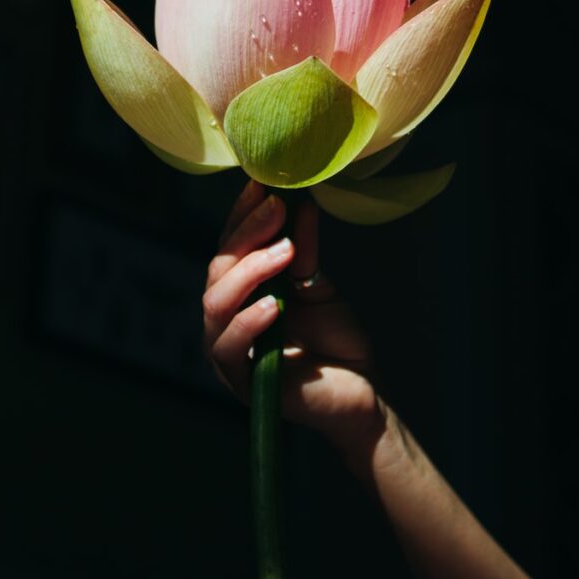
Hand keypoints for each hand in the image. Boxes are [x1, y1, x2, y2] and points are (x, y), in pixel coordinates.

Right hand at [202, 179, 385, 453]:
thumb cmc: (337, 340)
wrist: (363, 393)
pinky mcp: (241, 381)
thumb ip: (304, 251)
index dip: (241, 216)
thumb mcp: (319, 285)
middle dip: (246, 234)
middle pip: (217, 270)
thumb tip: (301, 203)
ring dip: (249, 272)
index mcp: (240, 294)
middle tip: (277, 209)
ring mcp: (229, 351)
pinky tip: (273, 304)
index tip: (262, 184)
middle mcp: (226, 319)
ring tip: (283, 252)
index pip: (229, 248)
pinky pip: (229, 348)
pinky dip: (249, 321)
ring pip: (215, 304)